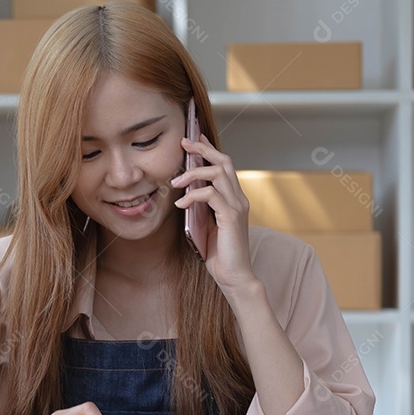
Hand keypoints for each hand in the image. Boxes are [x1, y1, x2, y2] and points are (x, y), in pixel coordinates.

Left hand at [172, 134, 258, 290]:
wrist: (235, 276)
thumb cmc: (220, 254)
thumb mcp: (207, 225)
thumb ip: (201, 208)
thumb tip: (185, 193)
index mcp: (234, 199)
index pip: (224, 165)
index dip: (210, 149)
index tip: (194, 138)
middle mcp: (239, 199)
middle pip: (223, 162)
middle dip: (203, 149)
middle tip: (184, 143)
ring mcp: (237, 206)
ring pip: (218, 174)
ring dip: (193, 173)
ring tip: (175, 182)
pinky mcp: (231, 217)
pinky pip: (211, 195)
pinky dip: (193, 195)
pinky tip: (180, 203)